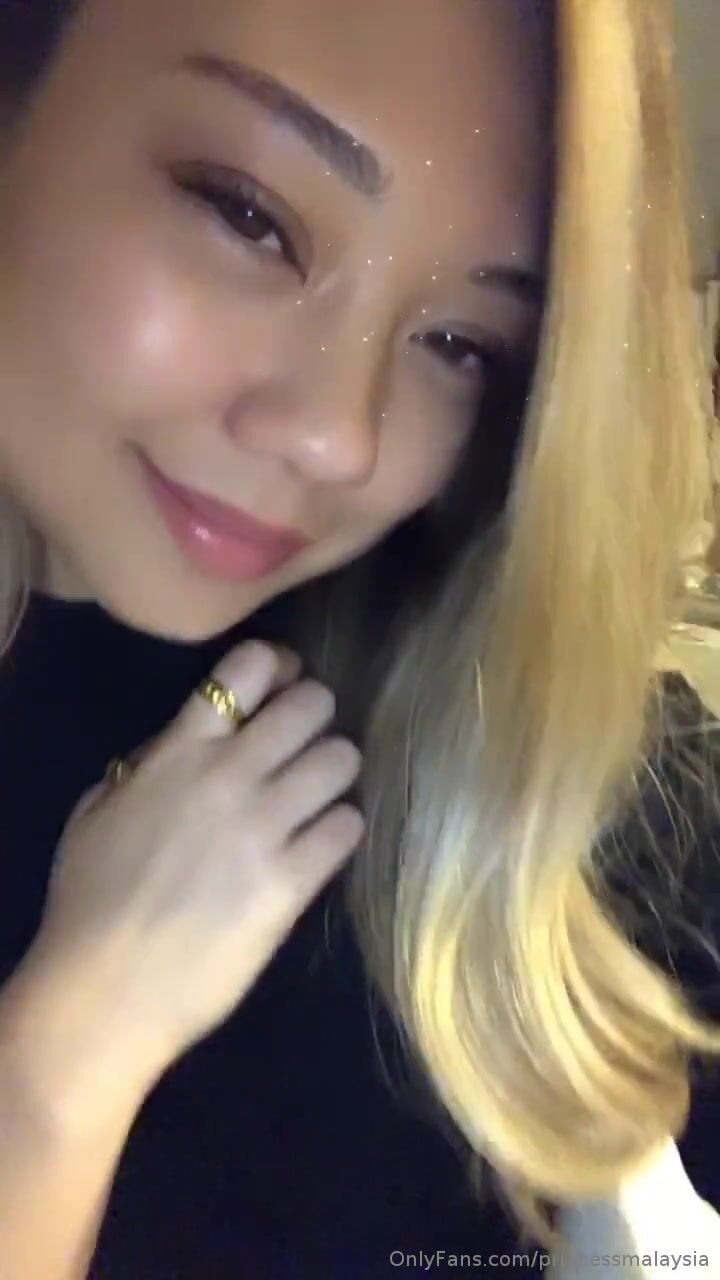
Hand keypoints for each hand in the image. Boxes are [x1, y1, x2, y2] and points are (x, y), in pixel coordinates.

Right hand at [28, 642, 363, 1075]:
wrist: (104, 992)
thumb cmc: (88, 904)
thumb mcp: (97, 812)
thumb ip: (146, 767)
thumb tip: (182, 745)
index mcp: (178, 752)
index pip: (251, 667)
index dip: (279, 668)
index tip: (281, 689)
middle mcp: (227, 776)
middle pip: (311, 704)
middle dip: (316, 717)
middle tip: (306, 746)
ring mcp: (263, 828)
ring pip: (340, 760)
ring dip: (335, 772)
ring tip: (319, 796)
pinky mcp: (291, 882)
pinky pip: (347, 827)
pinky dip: (342, 829)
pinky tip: (323, 844)